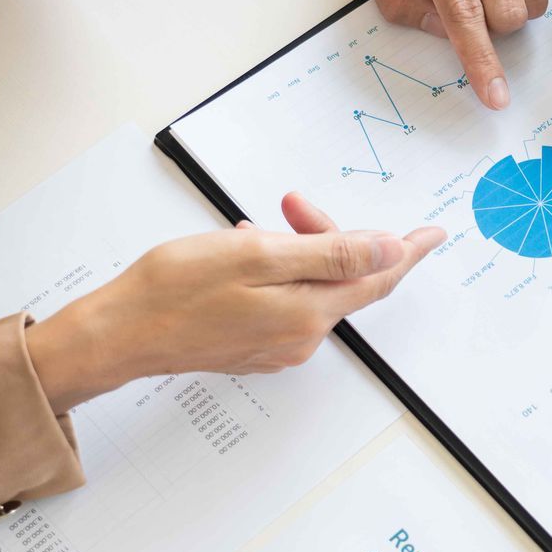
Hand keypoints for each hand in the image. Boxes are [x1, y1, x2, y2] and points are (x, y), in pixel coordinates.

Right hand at [27, 192, 443, 411]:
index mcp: (308, 313)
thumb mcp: (260, 255)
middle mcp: (300, 337)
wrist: (117, 333)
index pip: (378, 278)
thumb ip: (331, 254)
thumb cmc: (174, 290)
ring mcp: (276, 345)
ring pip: (311, 286)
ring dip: (296, 251)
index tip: (433, 233)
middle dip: (328, 235)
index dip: (407, 252)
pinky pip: (285, 300)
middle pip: (342, 278)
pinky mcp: (253, 345)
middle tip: (291, 205)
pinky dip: (277, 272)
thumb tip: (390, 251)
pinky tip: (245, 254)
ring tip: (252, 230)